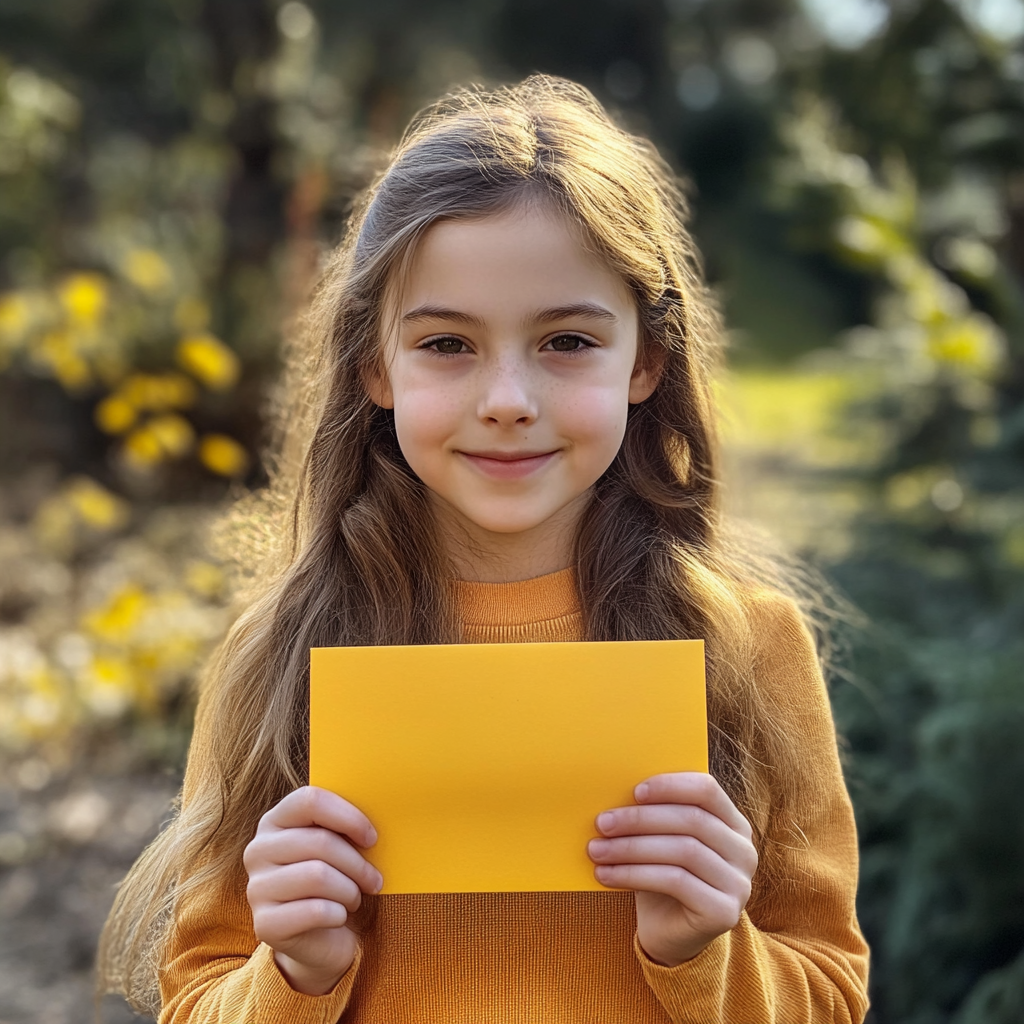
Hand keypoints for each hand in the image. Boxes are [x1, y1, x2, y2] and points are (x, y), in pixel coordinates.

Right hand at [243, 785, 382, 994]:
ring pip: (318, 875)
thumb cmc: (334, 881)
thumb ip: (345, 825)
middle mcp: (258, 850)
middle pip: (320, 841)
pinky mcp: (265, 924)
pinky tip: (339, 916)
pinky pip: (315, 910)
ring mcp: (257, 888)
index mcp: (275, 821)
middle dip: (357, 863)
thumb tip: (379, 813)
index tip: (371, 838)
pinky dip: (338, 913)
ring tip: (354, 898)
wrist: (320, 939)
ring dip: (349, 890)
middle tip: (374, 879)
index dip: (348, 817)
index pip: (310, 801)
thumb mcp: (338, 846)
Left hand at [587, 772, 756, 966]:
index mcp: (733, 823)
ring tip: (596, 849)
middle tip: (602, 822)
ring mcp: (739, 884)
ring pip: (683, 850)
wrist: (668, 934)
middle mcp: (744, 851)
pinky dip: (634, 875)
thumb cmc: (661, 875)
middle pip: (692, 820)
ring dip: (632, 848)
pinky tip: (606, 875)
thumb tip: (615, 787)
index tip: (634, 791)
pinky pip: (676, 882)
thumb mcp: (660, 840)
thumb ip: (654, 814)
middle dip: (641, 819)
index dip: (671, 786)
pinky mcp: (724, 912)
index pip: (707, 790)